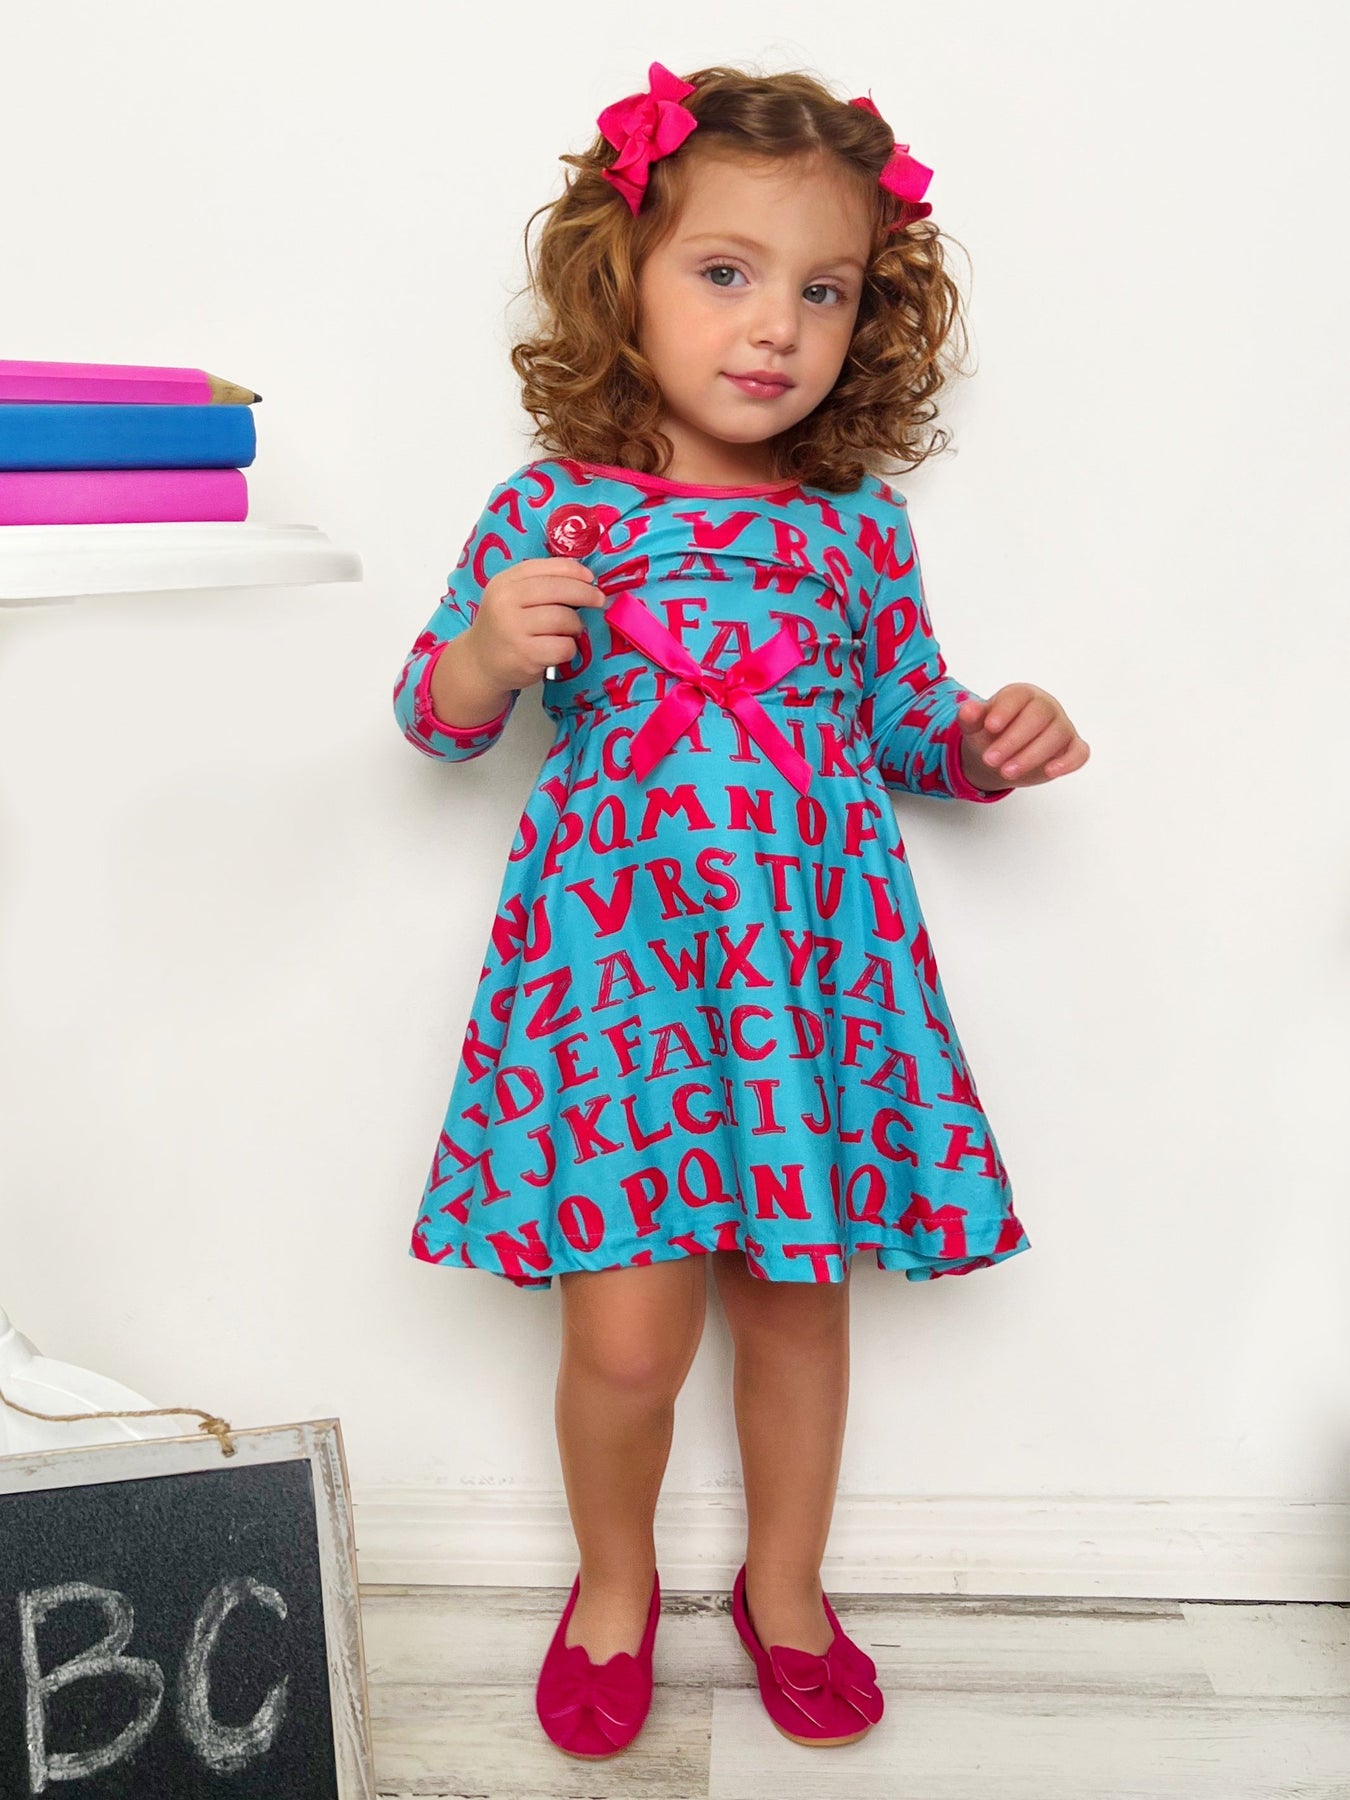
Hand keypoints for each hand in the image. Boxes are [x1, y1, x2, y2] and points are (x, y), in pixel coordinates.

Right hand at [466, 557, 607, 689]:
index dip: (575, 571)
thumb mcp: (512, 596)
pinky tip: (560, 648)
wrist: (480, 663)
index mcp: (505, 582)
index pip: (547, 568)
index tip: (590, 579)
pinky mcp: (525, 655)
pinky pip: (563, 646)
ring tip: (571, 630)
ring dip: (575, 625)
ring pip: (564, 618)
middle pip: (559, 590)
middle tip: (598, 600)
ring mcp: (514, 630)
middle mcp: (506, 603)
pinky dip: (569, 648)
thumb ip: (540, 583)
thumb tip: (584, 579)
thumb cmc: (505, 626)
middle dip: (585, 594)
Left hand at [956, 684, 1088, 786]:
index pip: (1019, 697)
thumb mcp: (975, 728)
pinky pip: (1079, 752)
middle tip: (990, 759)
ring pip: (1057, 735)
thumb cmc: (990, 736)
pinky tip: (1050, 771)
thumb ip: (970, 718)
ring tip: (1007, 772)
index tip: (989, 727)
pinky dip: (1068, 762)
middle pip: (1039, 716)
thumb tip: (967, 709)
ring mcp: (1061, 727)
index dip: (1005, 710)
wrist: (1000, 757)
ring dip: (1032, 755)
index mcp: (1022, 695)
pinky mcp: (1072, 748)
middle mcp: (1046, 707)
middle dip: (1014, 740)